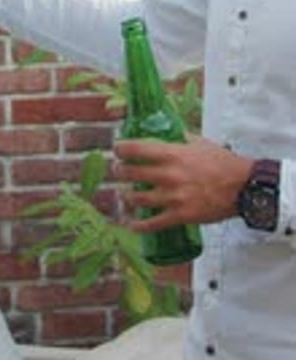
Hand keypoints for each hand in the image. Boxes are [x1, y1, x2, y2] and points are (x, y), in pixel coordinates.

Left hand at [113, 137, 253, 229]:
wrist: (244, 187)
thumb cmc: (223, 163)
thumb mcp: (200, 143)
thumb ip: (181, 139)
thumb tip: (168, 133)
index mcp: (172, 154)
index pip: (136, 148)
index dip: (121, 148)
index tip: (117, 149)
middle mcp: (169, 175)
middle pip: (131, 173)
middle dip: (119, 171)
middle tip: (117, 171)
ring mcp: (173, 197)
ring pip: (137, 198)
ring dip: (126, 196)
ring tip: (124, 194)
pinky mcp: (180, 216)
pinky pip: (153, 223)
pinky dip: (139, 225)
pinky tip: (131, 224)